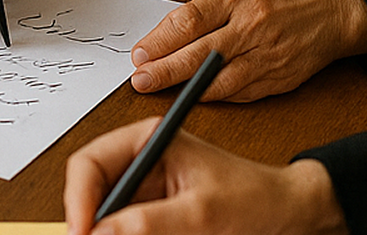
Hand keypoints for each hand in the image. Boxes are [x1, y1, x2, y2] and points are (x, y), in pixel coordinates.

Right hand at [63, 120, 347, 234]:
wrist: (288, 215)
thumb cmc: (256, 198)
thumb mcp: (203, 212)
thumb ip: (151, 221)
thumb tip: (103, 231)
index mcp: (148, 141)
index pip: (90, 163)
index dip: (78, 199)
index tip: (83, 231)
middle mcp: (141, 162)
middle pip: (92, 193)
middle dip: (92, 222)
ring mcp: (146, 190)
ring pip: (106, 218)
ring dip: (111, 233)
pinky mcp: (154, 214)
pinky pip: (126, 230)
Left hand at [128, 0, 366, 101]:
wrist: (342, 4)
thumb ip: (209, 6)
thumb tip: (170, 33)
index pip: (188, 21)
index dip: (159, 42)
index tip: (139, 54)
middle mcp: (253, 25)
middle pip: (199, 54)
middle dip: (164, 70)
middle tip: (140, 79)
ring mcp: (269, 54)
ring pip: (219, 80)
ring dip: (186, 88)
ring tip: (161, 90)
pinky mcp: (282, 78)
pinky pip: (242, 93)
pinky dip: (217, 95)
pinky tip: (198, 95)